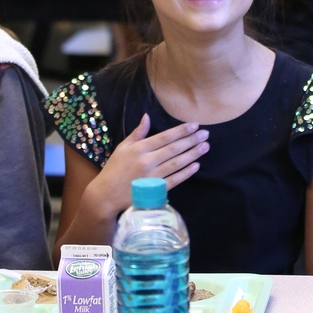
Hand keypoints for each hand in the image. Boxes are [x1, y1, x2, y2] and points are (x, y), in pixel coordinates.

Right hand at [90, 113, 207, 220]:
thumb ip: (137, 133)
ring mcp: (152, 176)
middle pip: (174, 148)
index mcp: (139, 148)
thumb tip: (147, 116)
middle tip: (206, 134)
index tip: (195, 125)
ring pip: (177, 163)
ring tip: (205, 146)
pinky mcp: (155, 190)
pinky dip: (186, 173)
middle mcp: (147, 161)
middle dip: (191, 140)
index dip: (181, 131)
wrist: (106, 195)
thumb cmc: (114, 169)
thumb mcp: (122, 148)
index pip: (165, 137)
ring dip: (193, 154)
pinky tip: (196, 166)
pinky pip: (174, 180)